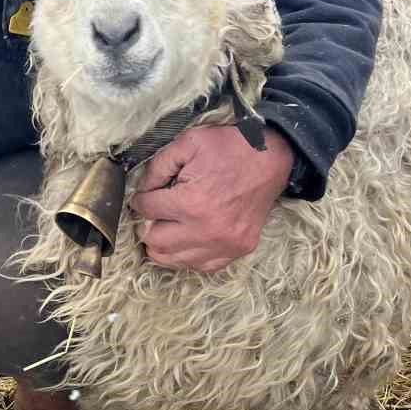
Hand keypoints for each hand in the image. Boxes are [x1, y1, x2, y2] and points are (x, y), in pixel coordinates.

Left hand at [127, 124, 294, 272]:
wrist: (271, 157)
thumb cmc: (229, 147)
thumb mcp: (188, 143)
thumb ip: (157, 167)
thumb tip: (142, 190)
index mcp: (191, 203)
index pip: (147, 210)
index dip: (140, 200)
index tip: (143, 197)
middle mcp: (207, 230)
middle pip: (155, 242)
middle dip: (146, 226)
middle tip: (150, 215)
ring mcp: (225, 244)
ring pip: (175, 260)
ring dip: (163, 246)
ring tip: (163, 229)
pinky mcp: (239, 249)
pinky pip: (202, 266)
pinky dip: (187, 256)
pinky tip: (184, 241)